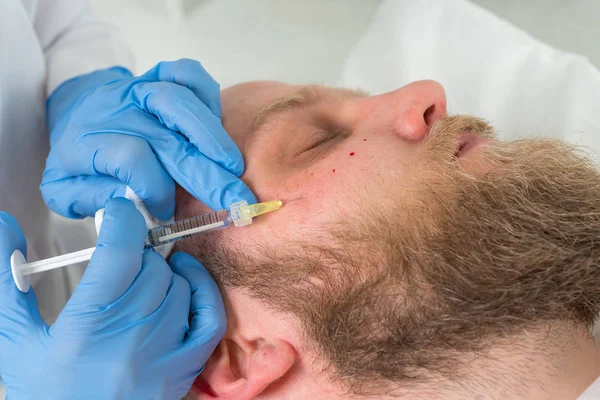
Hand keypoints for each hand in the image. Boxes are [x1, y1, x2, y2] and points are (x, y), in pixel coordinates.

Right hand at [0, 198, 225, 399]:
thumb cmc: (46, 395)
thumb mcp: (16, 342)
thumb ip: (6, 284)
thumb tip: (5, 227)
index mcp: (88, 327)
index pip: (120, 252)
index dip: (122, 219)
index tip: (117, 211)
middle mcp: (132, 338)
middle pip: (152, 266)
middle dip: (136, 252)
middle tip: (120, 257)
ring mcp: (163, 355)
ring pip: (179, 286)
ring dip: (163, 272)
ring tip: (140, 276)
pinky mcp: (183, 370)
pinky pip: (209, 318)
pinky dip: (203, 291)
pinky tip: (186, 280)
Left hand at [41, 59, 255, 220]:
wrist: (77, 112)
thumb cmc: (79, 158)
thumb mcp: (66, 190)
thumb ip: (91, 201)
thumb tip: (129, 207)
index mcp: (87, 142)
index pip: (133, 160)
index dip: (156, 188)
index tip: (166, 211)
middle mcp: (115, 111)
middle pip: (167, 140)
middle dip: (208, 176)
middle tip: (237, 202)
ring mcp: (138, 88)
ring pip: (179, 102)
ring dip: (212, 137)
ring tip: (234, 166)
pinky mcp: (157, 75)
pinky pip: (187, 74)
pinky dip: (208, 94)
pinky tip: (219, 124)